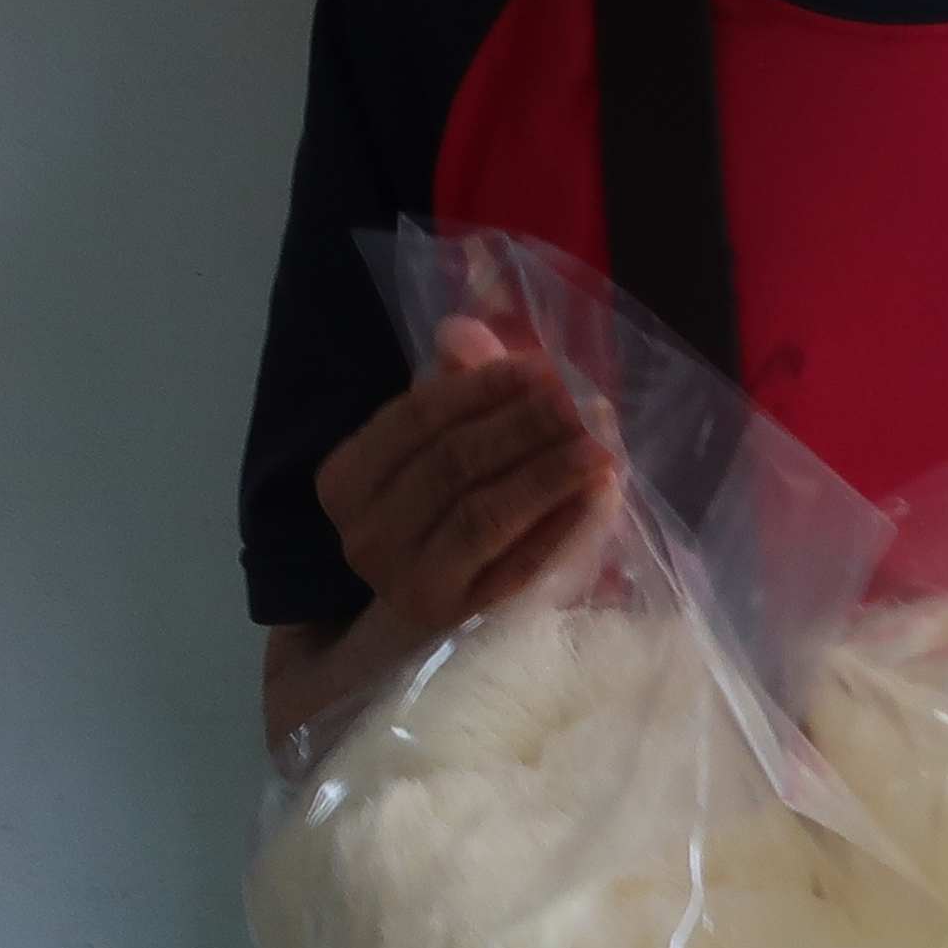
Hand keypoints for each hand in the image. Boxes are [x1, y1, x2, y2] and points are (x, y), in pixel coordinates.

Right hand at [323, 318, 620, 648]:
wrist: (422, 609)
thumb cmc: (433, 513)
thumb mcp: (437, 443)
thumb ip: (455, 383)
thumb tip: (462, 328)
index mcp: (346, 479)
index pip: (416, 417)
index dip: (484, 387)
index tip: (541, 368)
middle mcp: (364, 534)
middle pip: (453, 463)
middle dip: (524, 426)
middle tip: (581, 403)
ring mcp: (407, 582)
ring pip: (483, 514)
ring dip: (549, 472)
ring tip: (600, 444)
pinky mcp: (459, 619)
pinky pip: (516, 567)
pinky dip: (562, 526)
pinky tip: (600, 496)